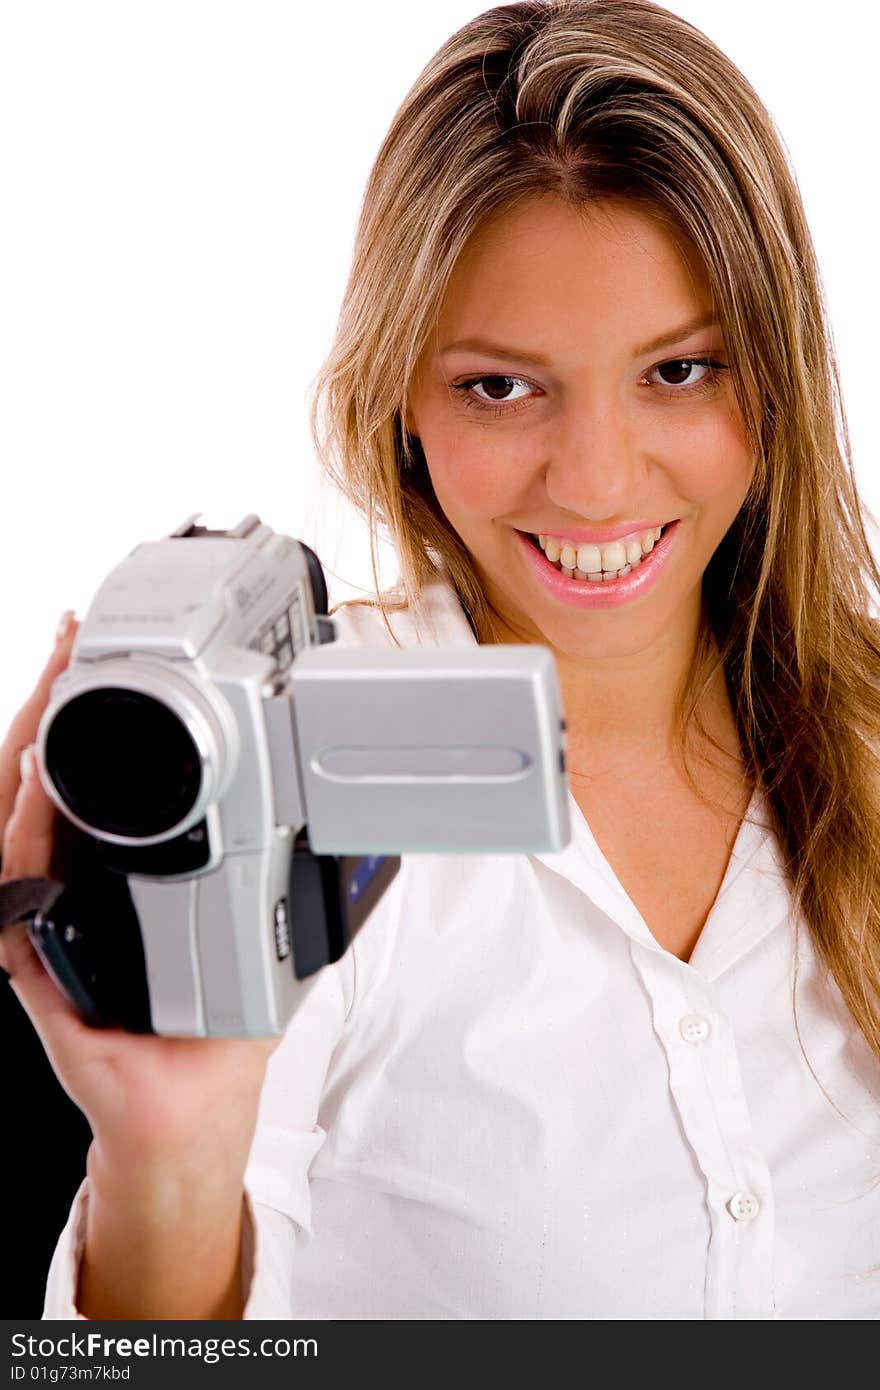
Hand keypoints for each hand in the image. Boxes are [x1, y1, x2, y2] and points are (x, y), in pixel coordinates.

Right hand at [0, 612, 276, 1167]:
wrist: (186, 1112)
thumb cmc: (213, 1031)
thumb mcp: (250, 931)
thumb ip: (264, 873)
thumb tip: (312, 817)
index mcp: (115, 881)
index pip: (90, 784)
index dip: (87, 717)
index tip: (96, 655)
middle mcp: (74, 894)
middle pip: (44, 780)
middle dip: (49, 705)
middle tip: (69, 642)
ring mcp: (49, 924)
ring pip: (19, 818)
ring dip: (30, 747)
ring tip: (50, 687)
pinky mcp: (35, 963)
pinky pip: (19, 887)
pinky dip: (26, 828)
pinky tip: (38, 780)